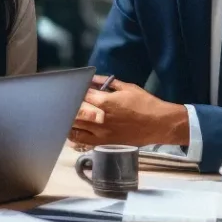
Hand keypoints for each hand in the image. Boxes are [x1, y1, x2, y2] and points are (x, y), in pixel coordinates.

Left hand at [70, 75, 188, 146]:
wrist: (159, 124)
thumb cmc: (145, 103)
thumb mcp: (127, 87)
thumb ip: (107, 82)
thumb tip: (92, 78)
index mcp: (105, 102)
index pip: (80, 96)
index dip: (73, 92)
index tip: (69, 89)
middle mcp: (100, 118)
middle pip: (74, 113)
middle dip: (66, 107)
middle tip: (62, 103)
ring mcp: (101, 133)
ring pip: (75, 128)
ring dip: (68, 121)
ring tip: (64, 116)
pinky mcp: (104, 143)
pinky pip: (83, 141)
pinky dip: (74, 136)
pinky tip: (71, 131)